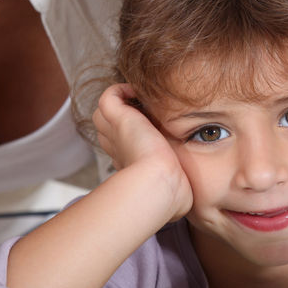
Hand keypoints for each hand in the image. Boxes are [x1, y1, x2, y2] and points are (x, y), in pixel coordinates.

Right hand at [92, 83, 191, 219]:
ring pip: (103, 113)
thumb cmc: (170, 192)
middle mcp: (118, 147)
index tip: (147, 137)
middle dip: (120, 120)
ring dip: (117, 105)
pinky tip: (135, 92)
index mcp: (128, 162)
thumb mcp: (174, 190)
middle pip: (106, 128)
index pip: (119, 146)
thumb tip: (184, 198)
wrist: (162, 184)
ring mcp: (116, 132)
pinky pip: (108, 97)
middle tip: (142, 114)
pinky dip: (118, 90)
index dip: (128, 139)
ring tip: (138, 102)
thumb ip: (176, 187)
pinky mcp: (120, 118)